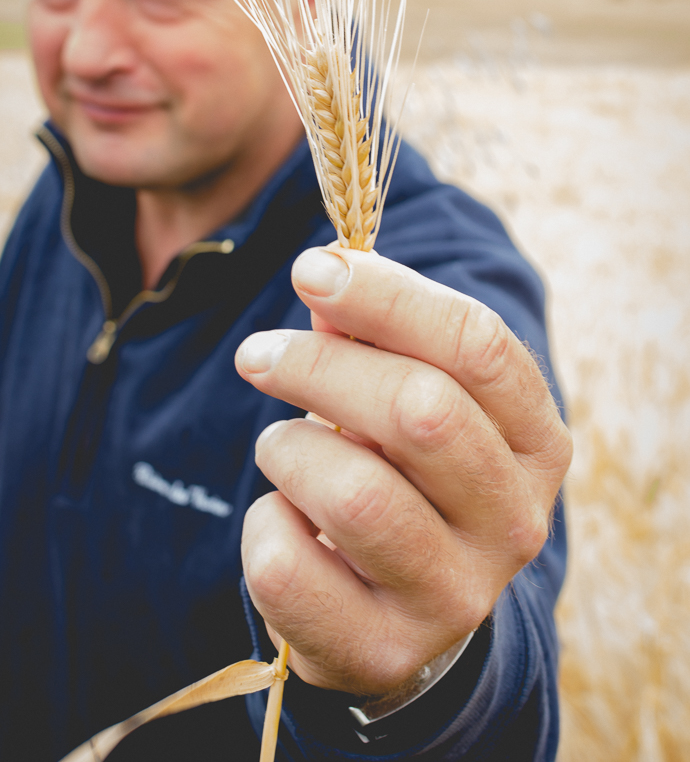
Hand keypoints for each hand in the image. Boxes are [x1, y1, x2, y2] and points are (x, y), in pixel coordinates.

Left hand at [235, 246, 571, 696]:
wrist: (398, 612)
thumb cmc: (402, 476)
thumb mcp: (407, 402)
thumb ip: (373, 336)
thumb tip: (327, 271)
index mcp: (536, 441)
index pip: (478, 344)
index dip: (387, 295)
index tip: (309, 268)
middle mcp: (514, 521)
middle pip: (420, 409)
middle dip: (319, 365)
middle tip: (258, 354)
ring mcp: (456, 596)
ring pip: (353, 493)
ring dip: (288, 449)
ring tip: (279, 447)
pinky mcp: (382, 650)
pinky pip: (289, 568)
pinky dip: (263, 525)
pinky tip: (282, 520)